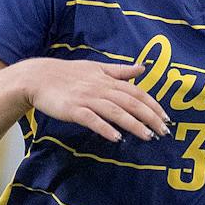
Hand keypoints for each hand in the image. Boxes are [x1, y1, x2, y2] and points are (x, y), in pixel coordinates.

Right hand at [20, 58, 167, 141]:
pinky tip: (116, 138)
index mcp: (108, 80)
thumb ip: (120, 71)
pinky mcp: (73, 110)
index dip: (153, 105)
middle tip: (163, 131)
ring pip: (115, 111)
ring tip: (147, 136)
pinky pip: (92, 120)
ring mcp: (87, 99)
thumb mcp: (96, 67)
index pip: (137, 93)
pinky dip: (105, 128)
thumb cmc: (67, 74)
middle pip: (131, 103)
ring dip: (133, 124)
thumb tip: (142, 68)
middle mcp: (101, 89)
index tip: (166, 118)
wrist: (38, 78)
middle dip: (149, 117)